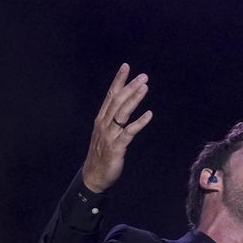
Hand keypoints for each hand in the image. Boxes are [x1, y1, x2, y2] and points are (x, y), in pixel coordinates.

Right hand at [81, 64, 152, 192]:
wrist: (94, 176)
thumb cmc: (101, 154)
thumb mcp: (106, 133)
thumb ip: (113, 119)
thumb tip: (123, 105)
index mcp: (101, 119)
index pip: (110, 95)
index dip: (118, 81)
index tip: (126, 66)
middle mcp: (104, 124)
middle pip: (117, 101)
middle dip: (130, 87)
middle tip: (143, 76)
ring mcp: (109, 135)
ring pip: (122, 113)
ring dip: (134, 99)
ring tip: (145, 87)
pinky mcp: (116, 147)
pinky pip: (129, 132)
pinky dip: (139, 122)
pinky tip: (149, 114)